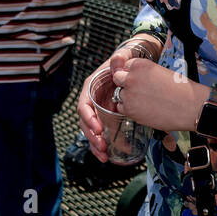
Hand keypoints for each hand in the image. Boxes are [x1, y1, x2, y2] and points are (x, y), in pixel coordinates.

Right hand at [78, 44, 169, 161]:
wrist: (133, 68)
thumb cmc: (126, 63)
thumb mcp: (123, 58)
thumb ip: (120, 58)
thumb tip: (116, 62)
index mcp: (91, 88)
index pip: (83, 106)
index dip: (88, 118)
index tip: (98, 129)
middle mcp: (92, 101)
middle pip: (86, 123)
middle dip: (92, 137)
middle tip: (102, 147)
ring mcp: (99, 111)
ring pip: (93, 132)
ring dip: (96, 145)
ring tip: (104, 157)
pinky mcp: (107, 118)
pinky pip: (103, 133)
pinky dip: (106, 145)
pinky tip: (111, 156)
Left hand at [111, 55, 207, 132]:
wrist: (190, 106)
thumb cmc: (181, 89)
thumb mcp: (160, 72)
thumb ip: (143, 73)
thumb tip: (133, 79)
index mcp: (140, 65)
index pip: (125, 65)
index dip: (132, 73)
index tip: (140, 79)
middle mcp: (131, 78)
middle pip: (117, 78)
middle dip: (125, 83)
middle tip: (139, 90)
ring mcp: (129, 95)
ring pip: (119, 94)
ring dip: (128, 97)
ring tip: (145, 101)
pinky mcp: (130, 110)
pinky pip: (121, 108)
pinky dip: (129, 109)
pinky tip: (144, 109)